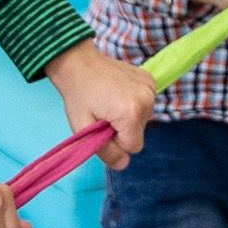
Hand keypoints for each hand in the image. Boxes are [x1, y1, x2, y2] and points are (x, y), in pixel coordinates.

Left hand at [46, 39, 154, 168]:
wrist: (77, 62)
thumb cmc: (78, 96)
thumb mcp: (83, 129)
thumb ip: (105, 151)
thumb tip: (123, 165)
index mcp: (131, 112)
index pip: (133, 147)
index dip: (115, 141)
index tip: (102, 125)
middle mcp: (146, 99)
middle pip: (139, 133)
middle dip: (122, 129)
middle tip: (103, 112)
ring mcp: (150, 87)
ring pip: (143, 120)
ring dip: (128, 117)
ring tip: (109, 101)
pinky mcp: (150, 80)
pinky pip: (145, 104)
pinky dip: (134, 103)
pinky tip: (118, 93)